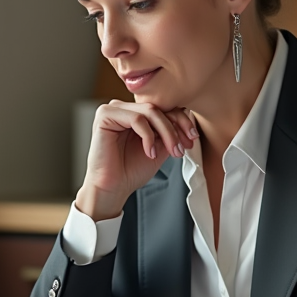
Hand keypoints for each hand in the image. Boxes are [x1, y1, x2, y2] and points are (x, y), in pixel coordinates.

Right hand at [77, 101, 197, 220]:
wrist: (112, 188)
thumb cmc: (130, 170)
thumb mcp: (160, 147)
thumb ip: (170, 131)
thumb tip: (188, 118)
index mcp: (135, 113)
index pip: (163, 107)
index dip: (182, 121)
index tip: (192, 139)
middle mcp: (124, 108)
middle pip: (158, 108)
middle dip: (175, 128)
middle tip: (182, 148)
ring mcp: (113, 109)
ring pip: (149, 111)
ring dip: (166, 133)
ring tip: (170, 152)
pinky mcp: (105, 115)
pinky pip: (136, 118)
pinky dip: (148, 136)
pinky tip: (150, 152)